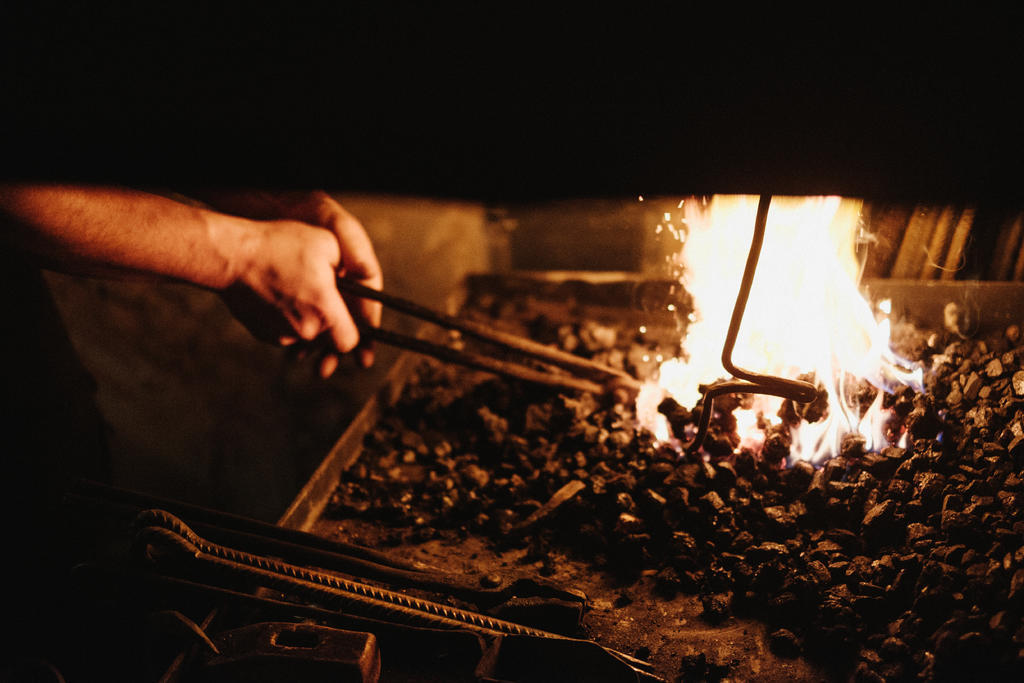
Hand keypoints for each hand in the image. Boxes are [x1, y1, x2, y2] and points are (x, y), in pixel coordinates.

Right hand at [213, 192, 381, 376]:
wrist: (230, 255)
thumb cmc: (278, 245)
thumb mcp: (327, 244)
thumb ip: (350, 268)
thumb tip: (359, 281)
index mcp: (324, 310)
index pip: (349, 342)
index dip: (354, 332)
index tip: (351, 320)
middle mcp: (304, 330)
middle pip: (328, 340)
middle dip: (330, 324)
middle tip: (323, 300)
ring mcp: (281, 335)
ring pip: (306, 337)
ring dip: (308, 321)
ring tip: (298, 292)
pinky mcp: (263, 334)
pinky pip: (285, 333)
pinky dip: (287, 320)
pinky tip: (279, 298)